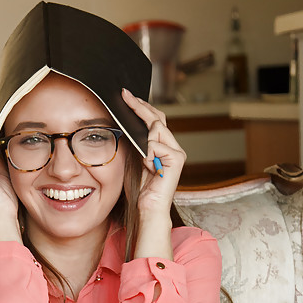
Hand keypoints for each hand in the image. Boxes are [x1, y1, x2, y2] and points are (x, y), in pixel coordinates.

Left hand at [121, 89, 185, 218]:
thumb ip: (134, 141)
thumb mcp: (133, 158)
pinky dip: (147, 153)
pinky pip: (156, 145)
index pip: (153, 119)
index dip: (140, 106)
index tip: (126, 95)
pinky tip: (148, 165)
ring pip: (156, 129)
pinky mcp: (177, 159)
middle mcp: (172, 145)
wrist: (147, 207)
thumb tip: (125, 122)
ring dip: (143, 139)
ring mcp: (176, 151)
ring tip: (141, 158)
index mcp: (161, 145)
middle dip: (140, 107)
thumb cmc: (139, 187)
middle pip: (157, 118)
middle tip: (126, 96)